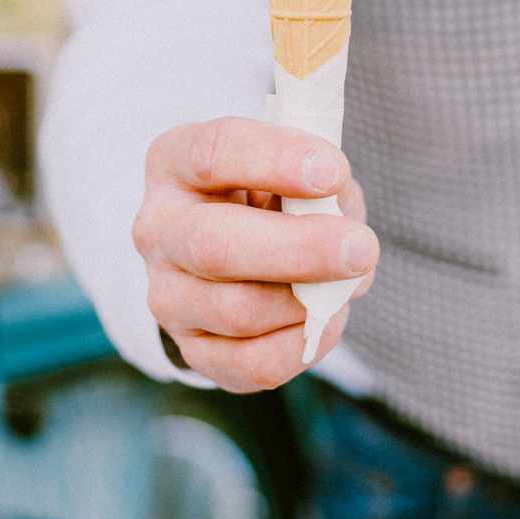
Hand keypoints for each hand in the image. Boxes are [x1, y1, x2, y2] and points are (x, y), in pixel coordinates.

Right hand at [134, 116, 378, 392]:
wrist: (236, 245)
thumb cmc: (271, 190)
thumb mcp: (292, 164)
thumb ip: (320, 184)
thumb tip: (347, 231)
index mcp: (174, 162)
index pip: (213, 154)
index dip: (276, 160)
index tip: (333, 171)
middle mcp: (158, 229)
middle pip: (215, 247)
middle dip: (298, 249)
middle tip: (362, 248)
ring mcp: (167, 295)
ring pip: (237, 311)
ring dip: (308, 300)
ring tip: (348, 280)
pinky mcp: (192, 349)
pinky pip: (251, 364)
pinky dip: (302, 345)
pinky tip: (326, 316)